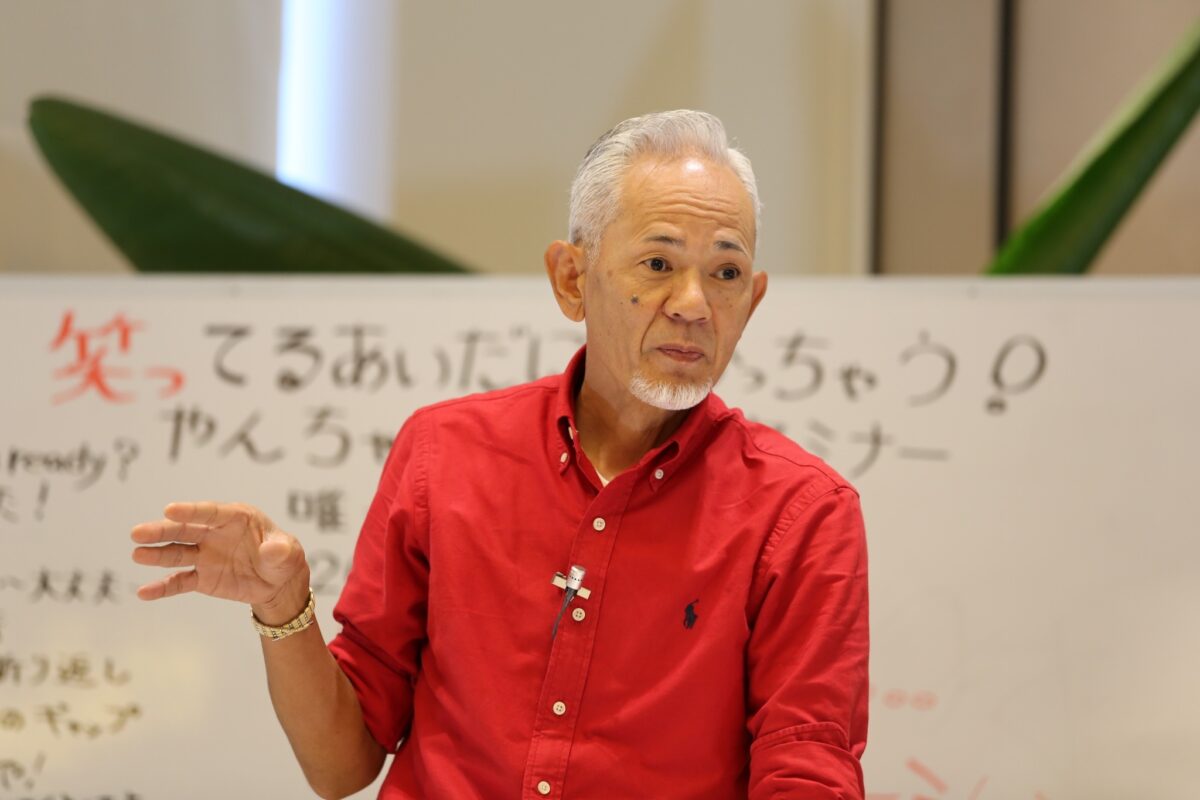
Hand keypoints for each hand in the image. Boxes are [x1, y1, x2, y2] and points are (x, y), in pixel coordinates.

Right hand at [131, 502, 309, 618]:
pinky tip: (144, 592)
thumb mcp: (289, 553)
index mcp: (236, 518)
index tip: (169, 509)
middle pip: (185, 530)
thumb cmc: (283, 557)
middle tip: (138, 532)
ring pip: (177, 553)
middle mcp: (214, 534)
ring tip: (137, 554)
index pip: (210, 512)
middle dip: (162, 531)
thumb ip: (280, 550)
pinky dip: (162, 587)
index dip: (190, 511)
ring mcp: (205, 555)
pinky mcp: (201, 577)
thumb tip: (273, 550)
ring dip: (157, 554)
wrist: (279, 582)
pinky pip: (179, 581)